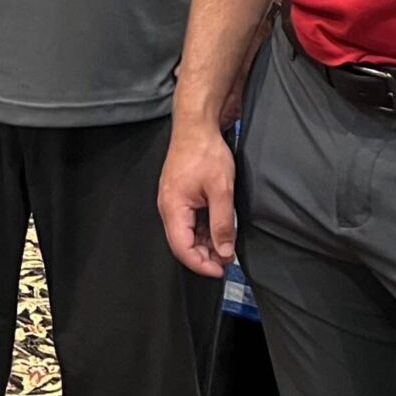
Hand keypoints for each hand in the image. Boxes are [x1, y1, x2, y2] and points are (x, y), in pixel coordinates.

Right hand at [157, 122, 237, 277]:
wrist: (197, 125)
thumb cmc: (205, 151)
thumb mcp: (221, 190)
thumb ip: (222, 224)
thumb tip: (224, 251)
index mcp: (173, 208)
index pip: (182, 249)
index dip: (201, 265)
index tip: (221, 270)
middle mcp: (168, 207)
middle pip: (183, 243)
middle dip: (205, 255)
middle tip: (227, 259)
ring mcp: (173, 201)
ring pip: (187, 233)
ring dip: (206, 242)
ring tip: (226, 245)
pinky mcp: (180, 195)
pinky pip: (189, 220)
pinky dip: (204, 228)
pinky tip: (219, 229)